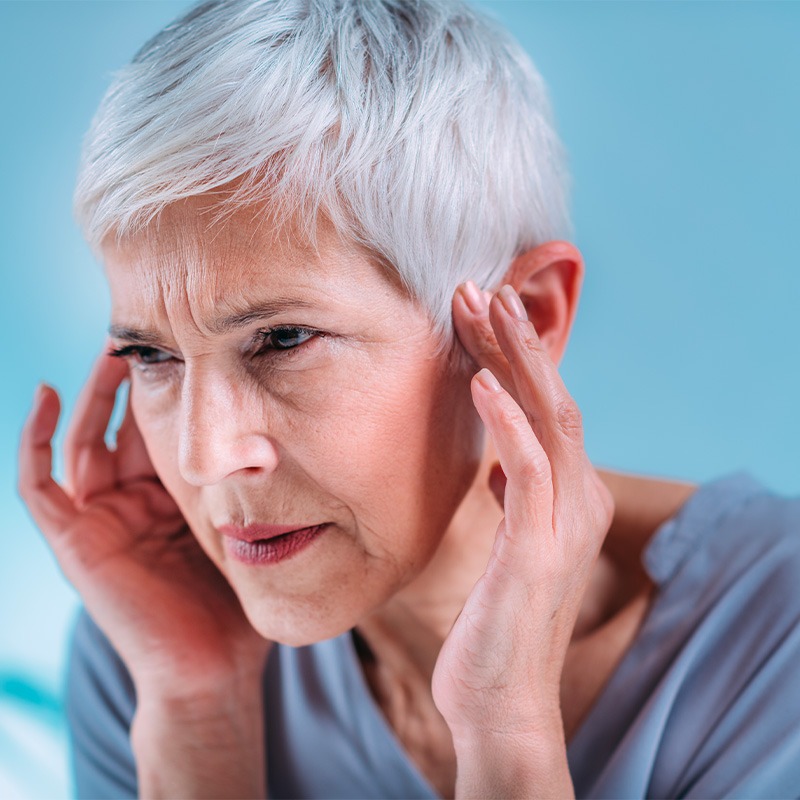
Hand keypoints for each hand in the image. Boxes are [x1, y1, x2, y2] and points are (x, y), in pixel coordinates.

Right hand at [18, 348, 269, 695]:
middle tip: (149, 335)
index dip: (167, 391)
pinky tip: (43, 392)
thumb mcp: (242, 527)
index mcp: (171, 500)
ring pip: (82, 442)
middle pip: (120, 427)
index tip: (190, 348)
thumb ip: (246, 487)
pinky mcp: (74, 541)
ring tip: (111, 350)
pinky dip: (33, 439)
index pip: (160, 431)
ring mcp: (100, 521)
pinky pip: (39, 483)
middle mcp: (132, 504)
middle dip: (129, 381)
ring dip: (89, 395)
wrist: (212, 668)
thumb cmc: (235, 605)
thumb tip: (280, 434)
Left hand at [432, 283, 613, 792]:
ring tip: (482, 307)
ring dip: (514, 360)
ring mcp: (563, 522)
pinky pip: (526, 470)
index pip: (546, 407)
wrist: (500, 699)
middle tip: (477, 286)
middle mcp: (578, 498)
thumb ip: (512, 499)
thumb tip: (496, 465)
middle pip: (552, 397)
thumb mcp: (508, 544)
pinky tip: (480, 382)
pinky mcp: (537, 548)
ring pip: (548, 419)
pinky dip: (506, 421)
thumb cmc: (495, 621)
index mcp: (568, 494)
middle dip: (515, 339)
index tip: (478, 312)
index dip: (514, 356)